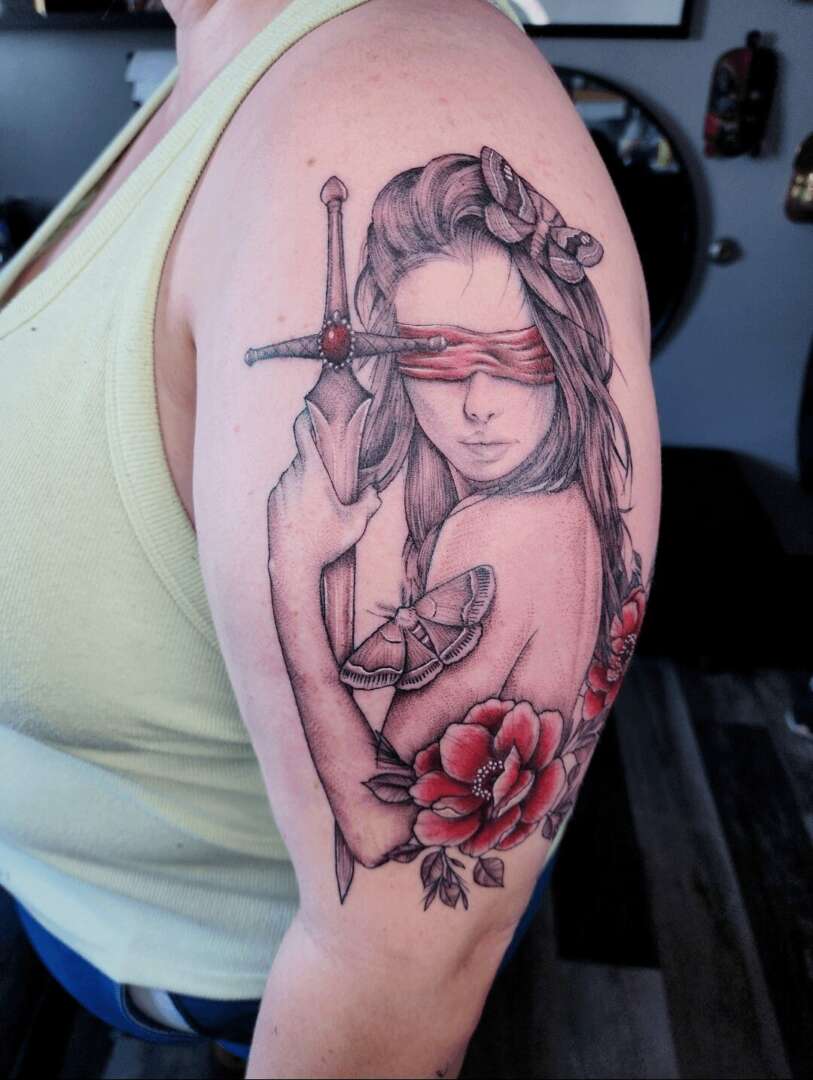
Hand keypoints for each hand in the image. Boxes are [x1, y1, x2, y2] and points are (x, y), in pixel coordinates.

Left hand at [267, 409, 380, 581]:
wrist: (292, 564)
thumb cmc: (324, 543)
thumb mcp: (355, 525)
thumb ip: (369, 504)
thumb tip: (376, 492)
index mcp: (312, 473)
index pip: (304, 433)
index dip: (307, 418)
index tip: (310, 408)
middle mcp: (292, 476)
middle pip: (304, 456)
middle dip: (317, 461)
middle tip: (331, 472)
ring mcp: (279, 489)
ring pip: (295, 474)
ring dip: (306, 479)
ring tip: (319, 501)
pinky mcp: (272, 502)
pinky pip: (286, 489)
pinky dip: (295, 494)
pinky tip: (306, 513)